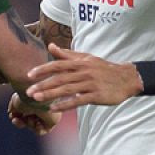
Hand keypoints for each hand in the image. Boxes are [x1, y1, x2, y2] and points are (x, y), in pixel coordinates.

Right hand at [8, 92, 59, 135]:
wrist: (38, 96)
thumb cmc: (26, 96)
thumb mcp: (16, 101)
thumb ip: (13, 108)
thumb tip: (11, 113)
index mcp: (32, 100)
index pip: (23, 112)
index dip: (16, 115)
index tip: (11, 114)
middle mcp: (40, 106)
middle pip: (27, 120)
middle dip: (20, 122)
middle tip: (15, 120)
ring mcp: (47, 113)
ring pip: (34, 125)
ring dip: (28, 123)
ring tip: (30, 117)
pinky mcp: (53, 120)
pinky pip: (43, 131)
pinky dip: (37, 129)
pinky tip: (37, 123)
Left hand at [26, 43, 142, 111]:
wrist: (126, 78)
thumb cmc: (104, 68)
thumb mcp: (86, 58)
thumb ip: (67, 54)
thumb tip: (50, 46)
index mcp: (80, 62)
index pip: (58, 65)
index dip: (43, 70)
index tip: (29, 75)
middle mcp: (84, 72)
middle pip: (59, 78)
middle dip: (42, 85)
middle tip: (28, 91)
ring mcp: (90, 84)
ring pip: (66, 89)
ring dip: (50, 94)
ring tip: (37, 99)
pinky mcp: (96, 95)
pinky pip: (78, 100)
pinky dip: (65, 104)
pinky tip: (54, 108)